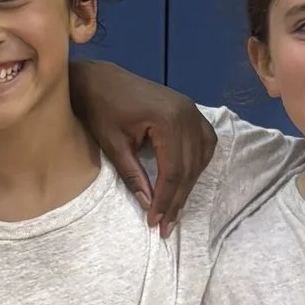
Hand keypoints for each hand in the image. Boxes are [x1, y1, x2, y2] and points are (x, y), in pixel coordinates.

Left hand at [75, 65, 214, 234]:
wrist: (100, 78)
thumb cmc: (100, 109)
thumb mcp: (113, 145)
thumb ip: (134, 175)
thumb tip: (149, 206)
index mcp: (168, 120)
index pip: (172, 171)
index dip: (165, 200)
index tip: (155, 222)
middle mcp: (188, 114)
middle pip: (188, 168)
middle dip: (176, 199)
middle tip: (166, 226)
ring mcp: (193, 110)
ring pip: (199, 158)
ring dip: (188, 186)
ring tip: (173, 210)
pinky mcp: (191, 110)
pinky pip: (204, 143)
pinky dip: (197, 165)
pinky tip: (185, 182)